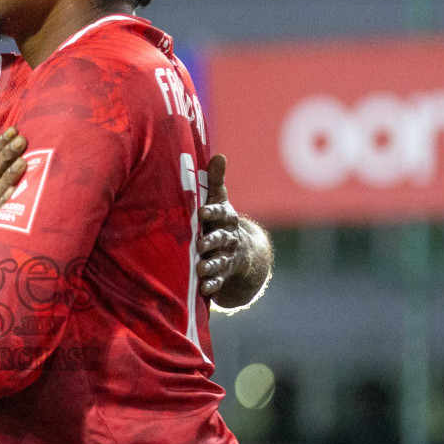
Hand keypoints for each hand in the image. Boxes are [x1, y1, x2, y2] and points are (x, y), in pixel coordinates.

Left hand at [198, 154, 243, 296]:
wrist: (243, 252)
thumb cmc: (221, 220)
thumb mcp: (219, 201)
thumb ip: (215, 181)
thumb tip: (218, 155)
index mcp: (226, 218)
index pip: (221, 213)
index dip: (213, 212)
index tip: (202, 212)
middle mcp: (229, 238)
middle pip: (221, 239)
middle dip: (211, 241)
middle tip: (199, 244)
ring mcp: (227, 257)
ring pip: (220, 261)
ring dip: (211, 265)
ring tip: (200, 268)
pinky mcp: (223, 275)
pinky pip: (218, 280)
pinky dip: (211, 285)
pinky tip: (203, 288)